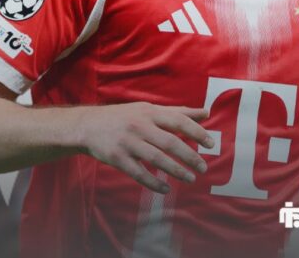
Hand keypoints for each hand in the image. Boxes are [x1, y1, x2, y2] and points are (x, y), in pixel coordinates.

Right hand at [75, 102, 212, 192]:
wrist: (87, 125)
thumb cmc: (124, 117)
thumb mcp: (149, 109)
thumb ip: (178, 112)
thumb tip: (206, 113)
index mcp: (150, 113)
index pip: (179, 121)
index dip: (197, 132)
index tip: (211, 144)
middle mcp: (140, 126)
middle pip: (170, 142)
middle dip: (190, 156)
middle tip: (203, 168)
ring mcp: (127, 143)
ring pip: (156, 159)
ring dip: (175, 170)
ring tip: (190, 178)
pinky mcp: (116, 158)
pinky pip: (138, 173)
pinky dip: (153, 182)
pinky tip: (166, 189)